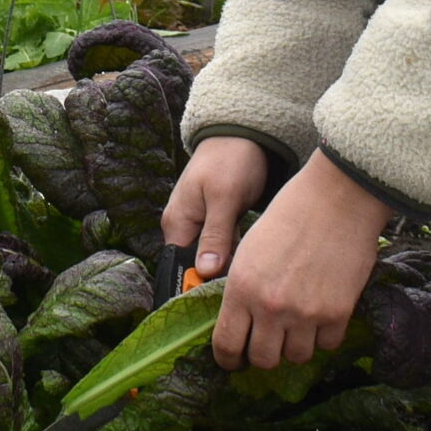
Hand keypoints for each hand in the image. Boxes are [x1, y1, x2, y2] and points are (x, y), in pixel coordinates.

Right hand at [161, 135, 270, 275]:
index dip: (199, 284)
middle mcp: (182, 228)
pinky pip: (221, 248)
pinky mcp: (214, 223)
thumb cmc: (232, 160)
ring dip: (230, 265)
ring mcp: (198, 225)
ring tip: (252, 272)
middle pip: (195, 268)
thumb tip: (204, 271)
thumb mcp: (225, 198)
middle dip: (218, 277)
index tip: (225, 295)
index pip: (180, 268)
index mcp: (176, 223)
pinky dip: (236, 253)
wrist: (243, 134)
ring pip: (211, 260)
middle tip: (246, 283)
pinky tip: (253, 257)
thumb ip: (215, 235)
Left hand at [196, 151, 391, 370]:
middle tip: (268, 343)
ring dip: (295, 347)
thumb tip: (236, 319)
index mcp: (242, 288)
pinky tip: (321, 318)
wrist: (336, 199)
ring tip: (296, 328)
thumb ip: (241, 288)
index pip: (227, 345)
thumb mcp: (249, 249)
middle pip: (263, 360)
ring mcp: (306, 313)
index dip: (228, 359)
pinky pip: (327, 345)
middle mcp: (271, 307)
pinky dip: (324, 337)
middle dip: (263, 355)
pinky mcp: (338, 313)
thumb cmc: (289, 215)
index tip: (233, 360)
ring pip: (296, 357)